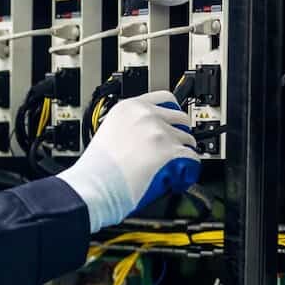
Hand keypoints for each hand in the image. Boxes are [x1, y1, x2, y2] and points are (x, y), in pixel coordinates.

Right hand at [57, 90, 200, 231]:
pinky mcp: (169, 152)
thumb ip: (131, 126)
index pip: (165, 98)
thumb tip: (149, 135)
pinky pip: (192, 159)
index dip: (172, 113)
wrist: (93, 186)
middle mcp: (145, 115)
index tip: (174, 122)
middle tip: (174, 149)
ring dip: (182, 154)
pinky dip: (187, 170)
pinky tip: (175, 177)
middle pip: (181, 118)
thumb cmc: (95, 169)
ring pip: (188, 140)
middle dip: (180, 134)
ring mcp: (158, 132)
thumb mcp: (109, 132)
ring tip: (170, 168)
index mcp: (128, 107)